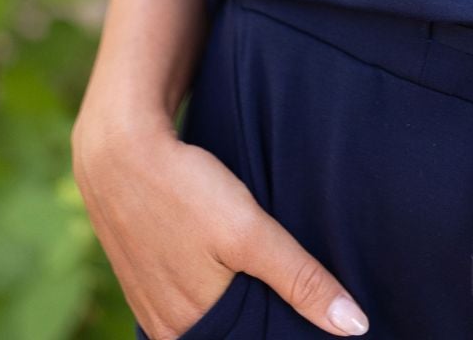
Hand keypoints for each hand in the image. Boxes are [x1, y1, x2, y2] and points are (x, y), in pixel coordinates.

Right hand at [72, 108, 370, 337]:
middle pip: (231, 337)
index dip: (282, 335)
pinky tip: (233, 274)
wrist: (117, 151)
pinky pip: (189, 303)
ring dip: (242, 312)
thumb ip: (299, 280)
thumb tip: (355, 326)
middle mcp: (168, 330)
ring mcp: (152, 304)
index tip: (319, 331)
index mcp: (191, 332)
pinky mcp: (145, 277)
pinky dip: (216, 295)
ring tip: (277, 292)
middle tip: (308, 311)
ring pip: (210, 323)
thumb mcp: (249, 233)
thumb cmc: (184, 191)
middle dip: (265, 326)